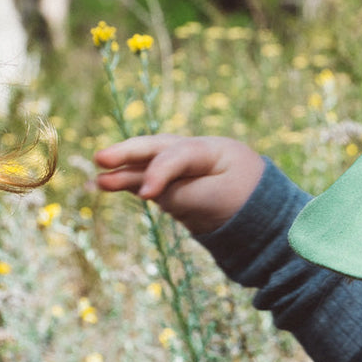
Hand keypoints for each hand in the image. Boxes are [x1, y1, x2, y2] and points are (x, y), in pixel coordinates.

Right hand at [94, 135, 264, 233]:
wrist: (264, 214)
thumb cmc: (246, 204)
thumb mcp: (219, 202)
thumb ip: (182, 195)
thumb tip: (146, 190)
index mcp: (213, 149)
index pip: (179, 155)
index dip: (160, 172)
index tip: (146, 195)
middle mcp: (193, 152)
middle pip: (157, 147)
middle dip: (129, 155)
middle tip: (102, 159)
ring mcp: (181, 166)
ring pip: (148, 163)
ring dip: (122, 172)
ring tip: (98, 181)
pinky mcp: (173, 184)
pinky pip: (147, 179)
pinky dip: (127, 182)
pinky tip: (104, 184)